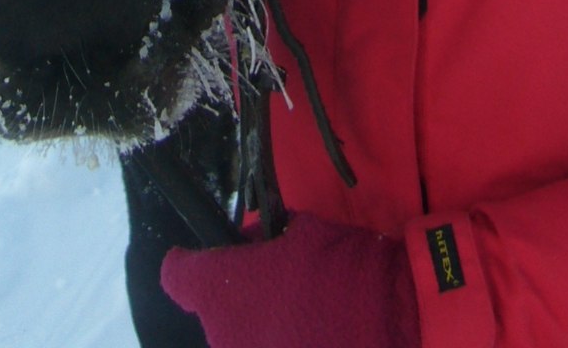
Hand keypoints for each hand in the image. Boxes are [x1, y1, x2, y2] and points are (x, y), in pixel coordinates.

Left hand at [161, 212, 419, 347]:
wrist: (389, 323)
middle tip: (277, 284)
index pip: (177, 275)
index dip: (188, 264)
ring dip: (260, 331)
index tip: (200, 259)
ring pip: (241, 341)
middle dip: (239, 298)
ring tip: (302, 319)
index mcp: (219, 289)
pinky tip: (312, 337)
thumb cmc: (340, 268)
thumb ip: (265, 241)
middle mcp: (221, 336)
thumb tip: (255, 245)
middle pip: (216, 313)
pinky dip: (283, 345)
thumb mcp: (300, 231)